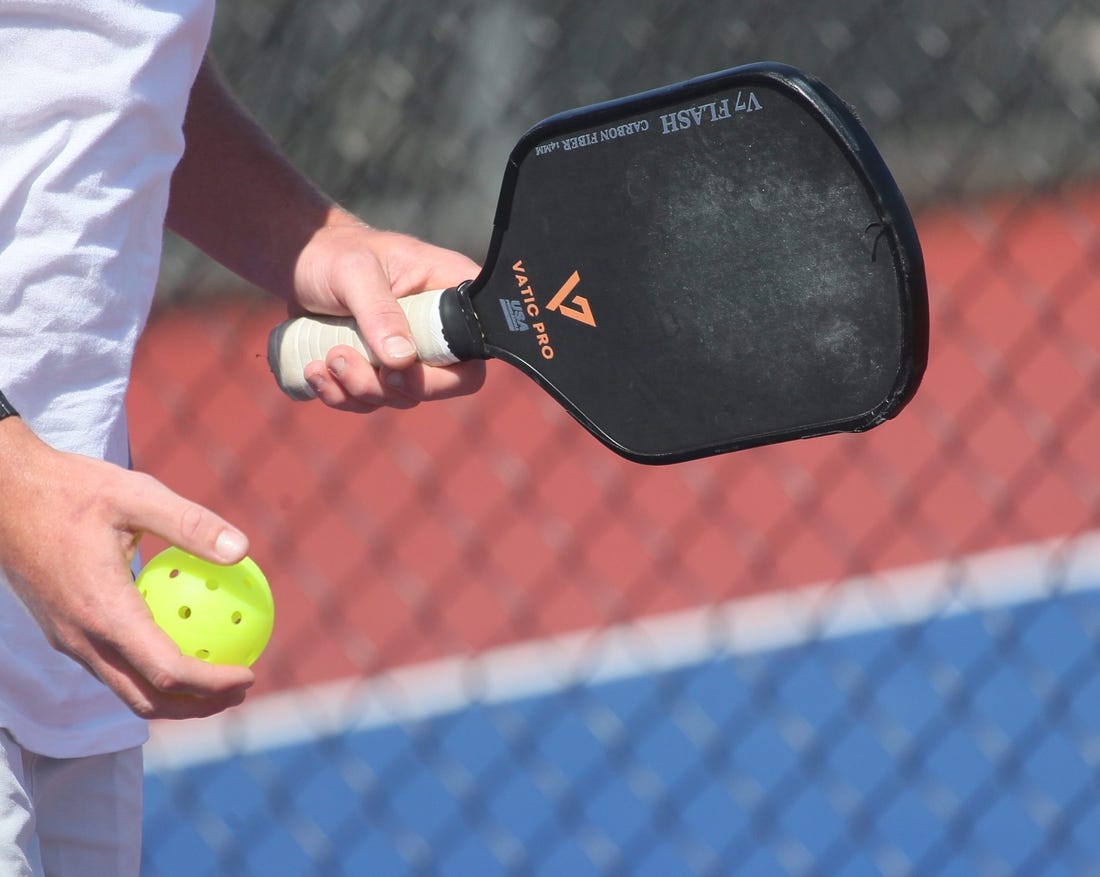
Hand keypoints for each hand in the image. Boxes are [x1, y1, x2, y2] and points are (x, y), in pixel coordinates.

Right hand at [0, 419, 254, 719]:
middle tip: (243, 688)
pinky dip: (151, 670)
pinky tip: (182, 640)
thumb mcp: (136, 494)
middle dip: (199, 706)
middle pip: (147, 698)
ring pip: (126, 688)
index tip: (250, 672)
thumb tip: (242, 549)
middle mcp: (82, 638)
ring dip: (175, 695)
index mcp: (103, 613)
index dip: (213, 682)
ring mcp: (69, 640)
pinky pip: (113, 665)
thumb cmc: (71, 489)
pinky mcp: (64, 632)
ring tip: (220, 676)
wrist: (3, 495)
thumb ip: (190, 524)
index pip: (167, 670)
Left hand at [290, 219, 486, 412]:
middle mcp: (440, 328)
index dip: (450, 371)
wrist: (300, 264)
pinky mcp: (381, 370)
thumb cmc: (335, 253)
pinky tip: (315, 372)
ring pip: (404, 397)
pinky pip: (372, 401)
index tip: (401, 363)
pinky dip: (341, 396)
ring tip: (324, 359)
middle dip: (394, 386)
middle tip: (346, 359)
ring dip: (360, 389)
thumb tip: (403, 359)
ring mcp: (412, 353)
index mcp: (451, 292)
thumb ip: (379, 311)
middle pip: (447, 383)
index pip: (478, 345)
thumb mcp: (354, 272)